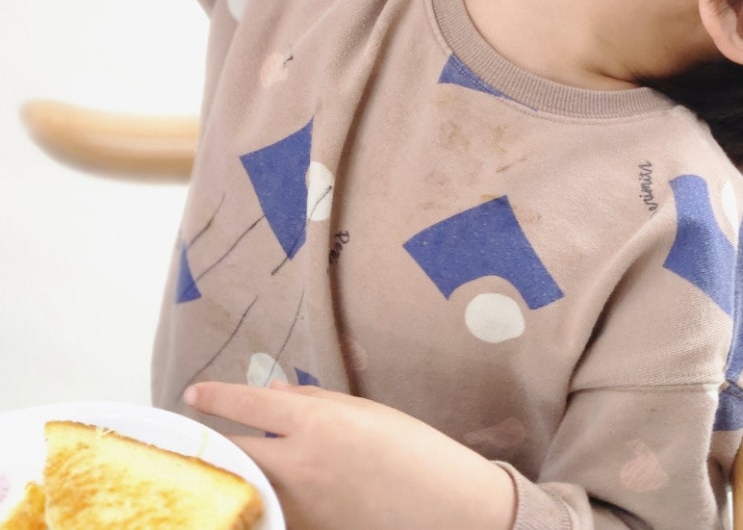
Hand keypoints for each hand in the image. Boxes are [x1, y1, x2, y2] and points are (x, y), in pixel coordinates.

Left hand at [185, 380, 516, 529]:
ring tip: (221, 464)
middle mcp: (300, 464)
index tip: (192, 395)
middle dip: (210, 445)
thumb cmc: (414, 451)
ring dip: (232, 476)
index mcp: (317, 422)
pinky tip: (257, 494)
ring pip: (247, 487)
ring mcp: (301, 505)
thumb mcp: (365, 412)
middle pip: (233, 453)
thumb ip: (313, 401)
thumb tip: (273, 394)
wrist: (448, 510)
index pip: (248, 404)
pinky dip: (260, 501)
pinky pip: (273, 512)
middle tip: (194, 439)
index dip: (216, 398)